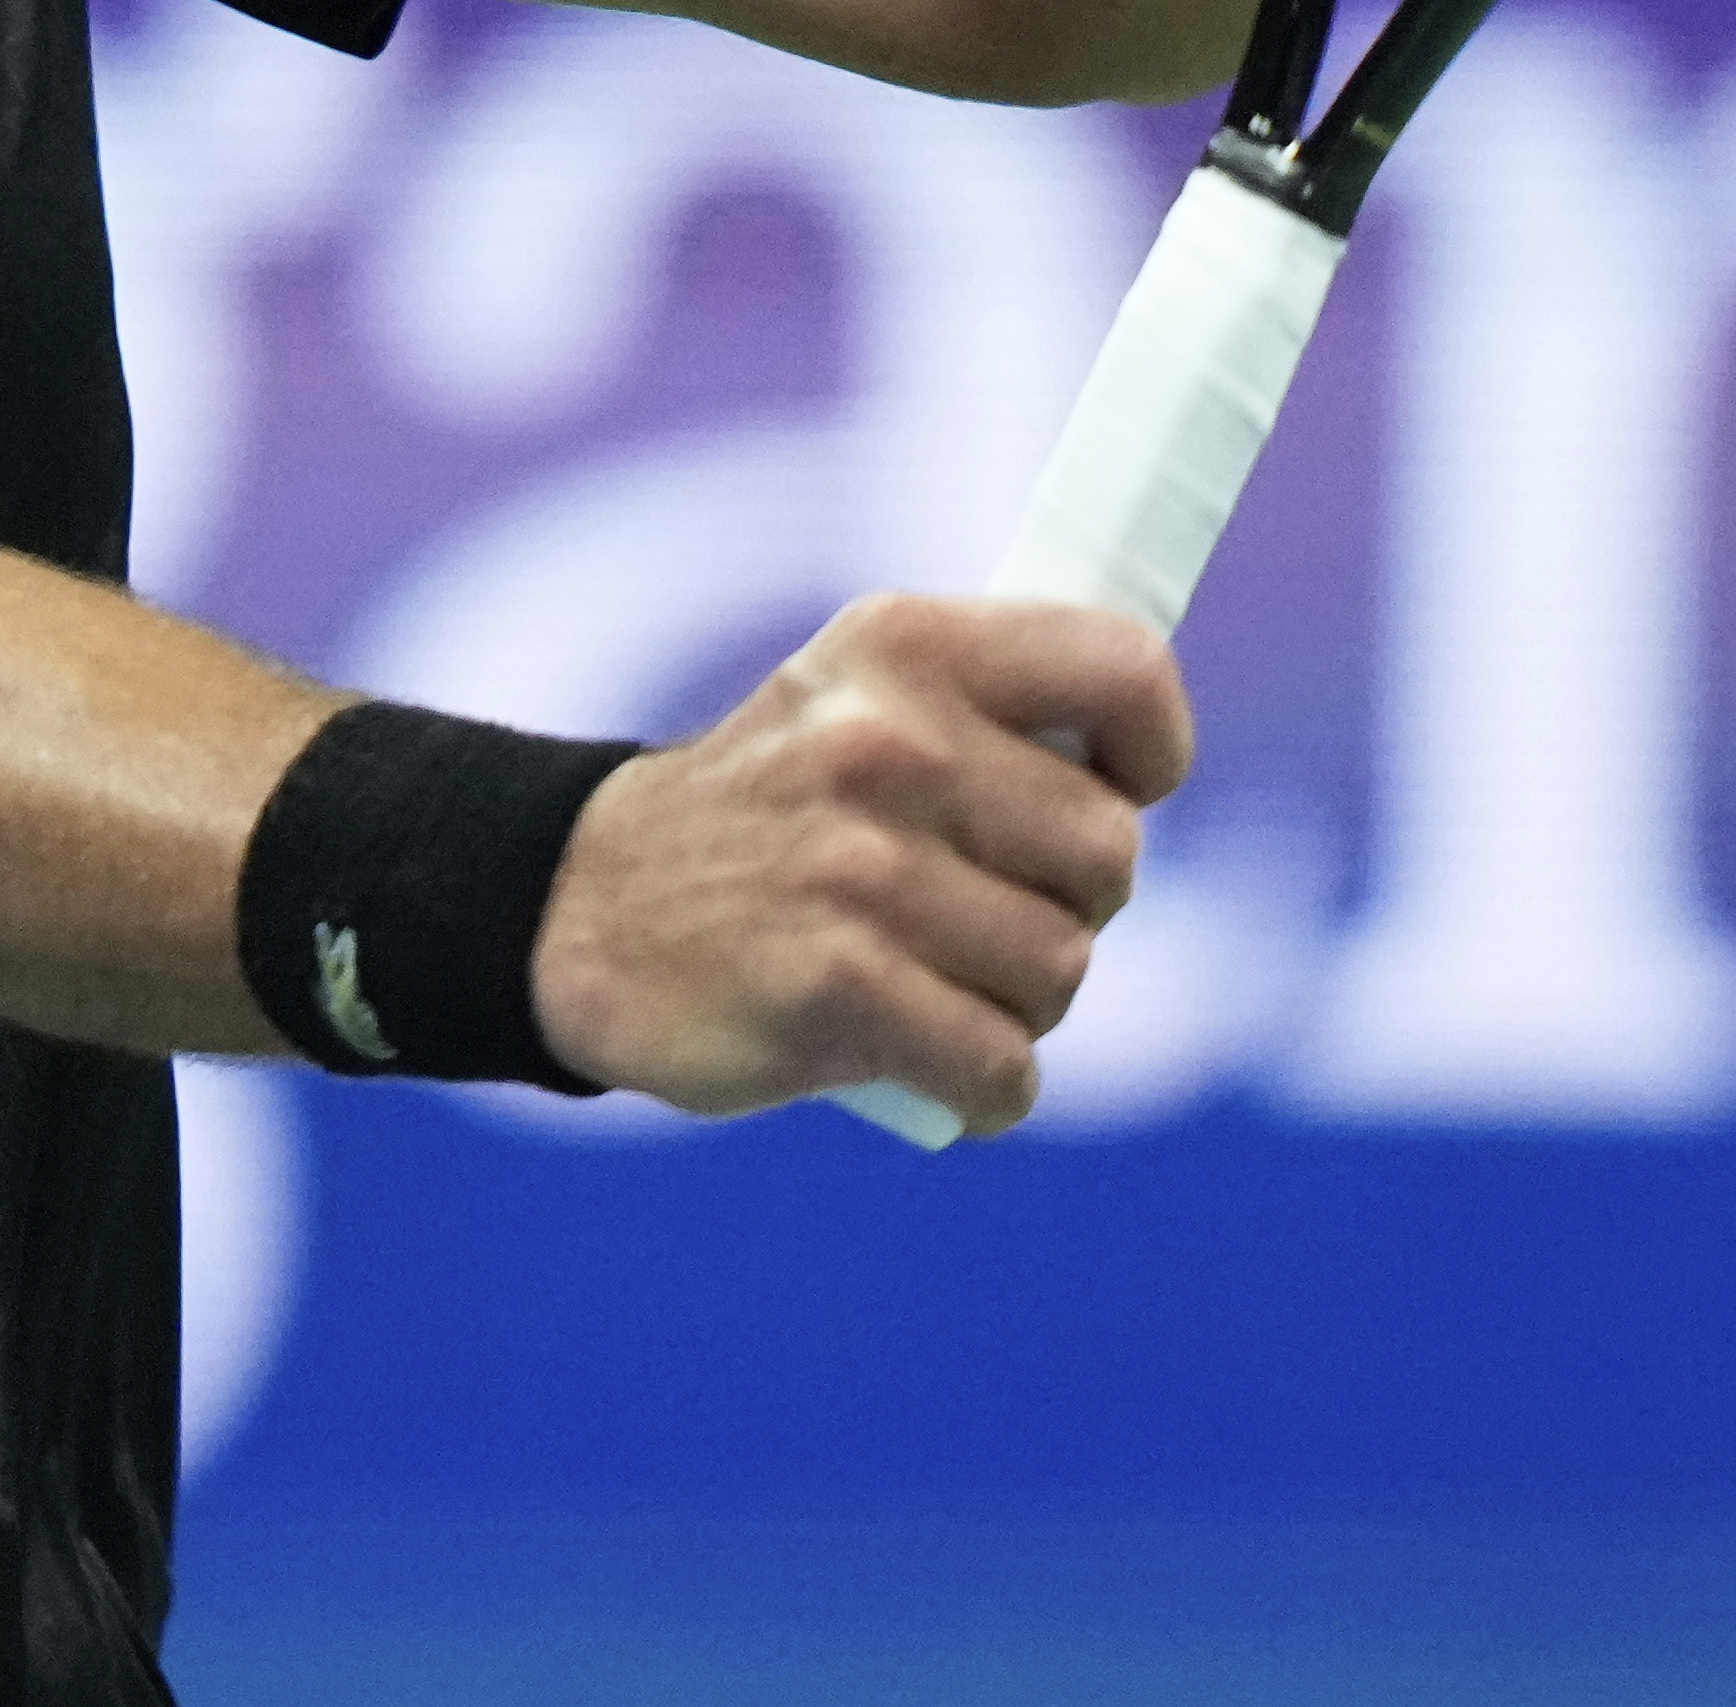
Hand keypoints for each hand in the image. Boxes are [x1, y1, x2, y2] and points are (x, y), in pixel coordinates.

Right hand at [526, 593, 1191, 1137]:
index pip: (1122, 665)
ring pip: (1060, 970)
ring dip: (1018, 1005)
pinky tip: (937, 1071)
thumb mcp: (857, 696)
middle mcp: (888, 740)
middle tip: (983, 913)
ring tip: (936, 984)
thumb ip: (992, 709)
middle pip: (1107, 854)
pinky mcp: (836, 986)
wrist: (582, 906)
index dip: (1153, 745)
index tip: (1123, 789)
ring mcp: (861, 866)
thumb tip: (1140, 771)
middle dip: (1070, 906)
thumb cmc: (768, 811)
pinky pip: (1001, 1063)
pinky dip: (986, 1089)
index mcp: (906, 646)